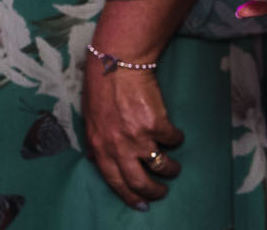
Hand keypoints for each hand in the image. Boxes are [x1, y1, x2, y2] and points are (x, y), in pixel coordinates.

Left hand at [81, 54, 182, 208]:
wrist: (116, 63)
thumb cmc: (101, 88)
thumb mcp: (90, 118)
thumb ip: (96, 141)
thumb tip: (97, 160)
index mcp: (99, 145)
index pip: (115, 181)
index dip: (129, 196)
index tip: (141, 204)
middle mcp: (118, 145)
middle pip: (140, 182)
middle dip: (155, 191)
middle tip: (162, 190)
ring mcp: (138, 137)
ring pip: (162, 166)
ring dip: (170, 168)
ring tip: (171, 165)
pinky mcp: (157, 125)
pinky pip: (174, 140)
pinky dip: (176, 137)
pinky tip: (172, 131)